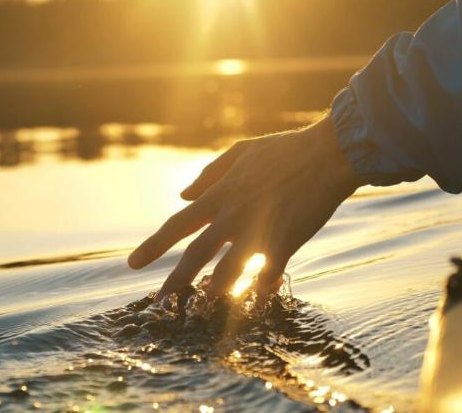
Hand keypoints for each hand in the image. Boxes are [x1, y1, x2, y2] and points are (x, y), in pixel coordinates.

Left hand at [128, 116, 363, 299]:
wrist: (328, 154)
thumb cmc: (286, 151)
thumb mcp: (241, 153)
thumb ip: (209, 174)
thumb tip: (182, 194)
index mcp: (220, 195)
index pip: (177, 224)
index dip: (154, 246)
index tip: (133, 264)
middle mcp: (232, 215)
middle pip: (195, 254)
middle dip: (174, 281)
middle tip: (157, 302)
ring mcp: (258, 231)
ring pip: (227, 271)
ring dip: (213, 293)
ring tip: (200, 310)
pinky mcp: (284, 243)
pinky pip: (266, 275)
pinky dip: (259, 289)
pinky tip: (255, 300)